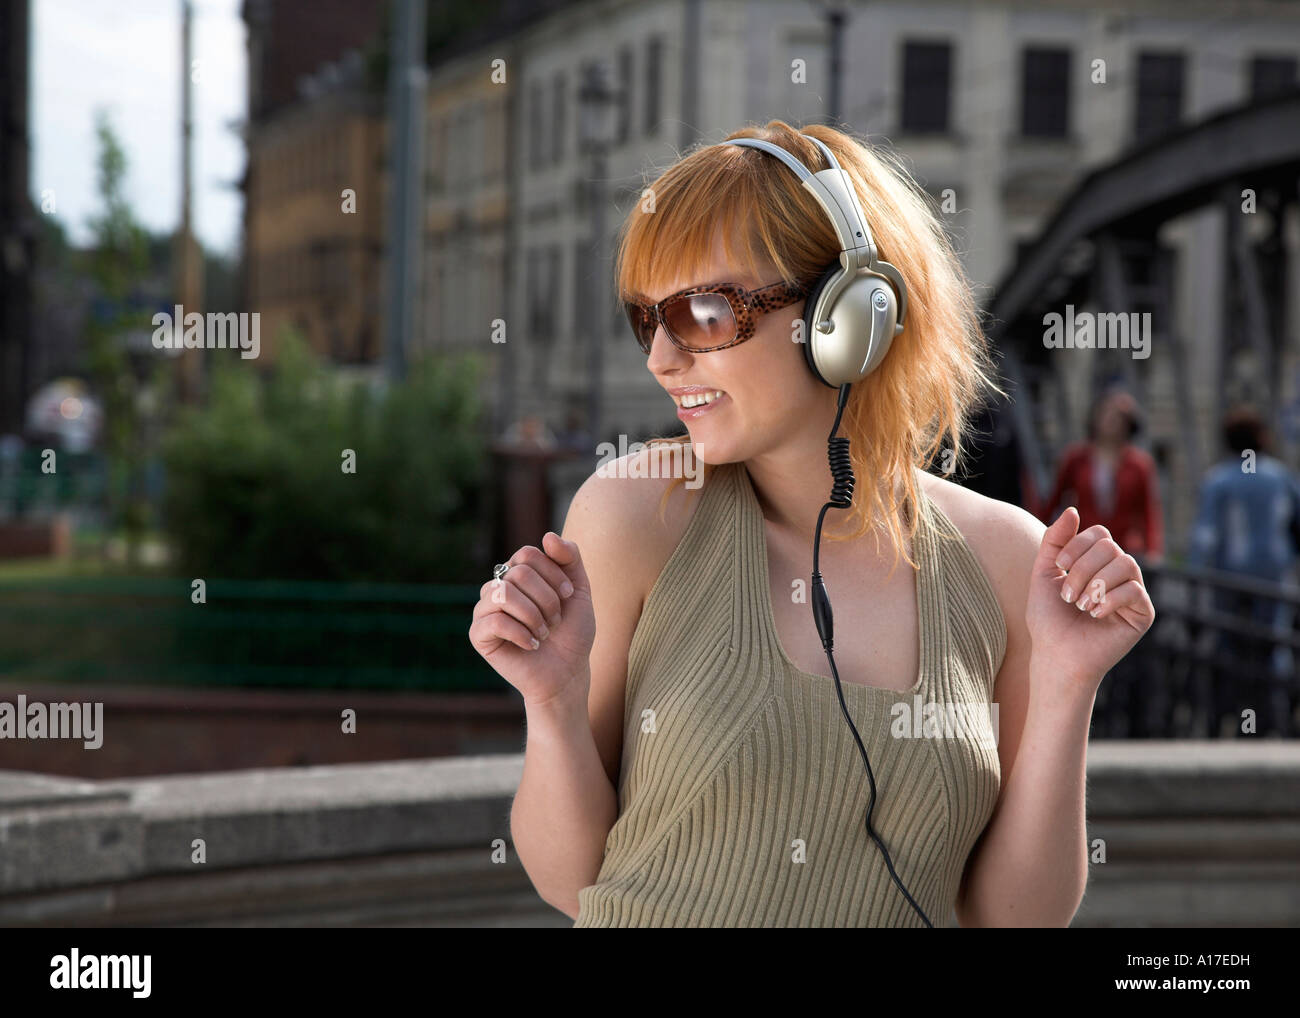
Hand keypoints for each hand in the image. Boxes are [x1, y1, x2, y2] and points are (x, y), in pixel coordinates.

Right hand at [468, 532, 595, 706]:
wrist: (568, 671)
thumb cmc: (572, 631)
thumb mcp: (578, 589)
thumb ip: (569, 558)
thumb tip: (547, 536)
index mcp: (517, 573)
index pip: (527, 554)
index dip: (553, 573)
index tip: (568, 595)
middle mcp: (497, 587)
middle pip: (517, 573)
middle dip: (547, 599)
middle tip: (556, 621)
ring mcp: (485, 610)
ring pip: (504, 594)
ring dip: (534, 616)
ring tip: (544, 633)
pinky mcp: (479, 635)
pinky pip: (494, 621)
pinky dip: (521, 633)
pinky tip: (532, 645)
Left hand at [1027, 507, 1154, 689]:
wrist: (1056, 654)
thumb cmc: (1049, 618)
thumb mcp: (1044, 573)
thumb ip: (1055, 541)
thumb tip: (1073, 510)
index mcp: (1097, 562)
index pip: (1100, 534)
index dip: (1078, 545)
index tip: (1058, 566)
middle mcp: (1119, 574)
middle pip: (1111, 547)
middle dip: (1082, 569)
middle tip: (1068, 596)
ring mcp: (1134, 592)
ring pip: (1126, 564)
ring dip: (1095, 584)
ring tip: (1081, 606)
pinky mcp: (1144, 613)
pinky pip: (1135, 591)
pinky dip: (1110, 600)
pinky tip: (1095, 615)